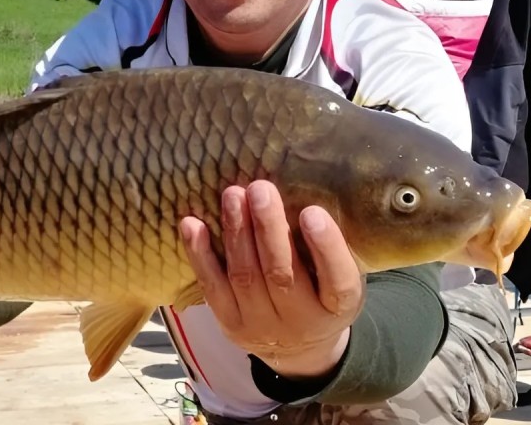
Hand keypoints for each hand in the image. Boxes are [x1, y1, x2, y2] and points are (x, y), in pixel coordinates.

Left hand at [180, 181, 364, 379]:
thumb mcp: (339, 273)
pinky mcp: (230, 323)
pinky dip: (199, 254)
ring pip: (244, 277)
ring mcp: (261, 325)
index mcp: (338, 308)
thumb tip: (301, 184)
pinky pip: (211, 287)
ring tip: (233, 194)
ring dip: (236, 232)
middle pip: (281, 274)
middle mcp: (301, 321)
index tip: (312, 212)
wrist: (300, 347)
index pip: (337, 281)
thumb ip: (327, 243)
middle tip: (260, 189)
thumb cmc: (321, 290)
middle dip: (268, 229)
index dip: (325, 248)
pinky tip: (192, 224)